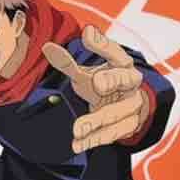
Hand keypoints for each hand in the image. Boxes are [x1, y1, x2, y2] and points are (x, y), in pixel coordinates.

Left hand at [42, 25, 149, 152]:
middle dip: (112, 80)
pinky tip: (78, 144)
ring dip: (97, 120)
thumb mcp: (87, 74)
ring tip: (77, 129)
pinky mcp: (129, 126)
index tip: (86, 35)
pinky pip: (113, 133)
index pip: (115, 52)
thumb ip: (68, 64)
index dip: (103, 45)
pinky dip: (95, 139)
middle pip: (125, 79)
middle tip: (97, 83)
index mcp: (122, 65)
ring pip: (117, 112)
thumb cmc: (105, 85)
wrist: (129, 109)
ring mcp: (132, 105)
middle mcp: (131, 83)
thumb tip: (47, 47)